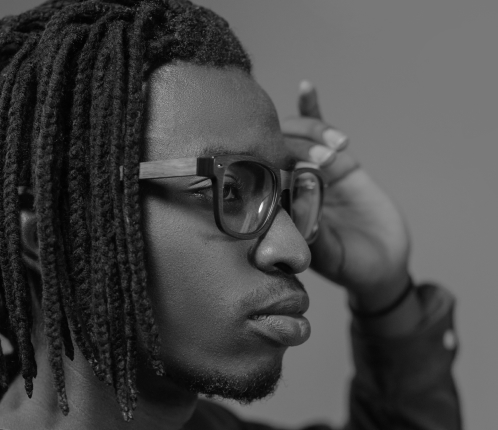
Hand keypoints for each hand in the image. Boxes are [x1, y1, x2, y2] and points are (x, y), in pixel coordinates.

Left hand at [282, 82, 410, 311]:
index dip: (265, 164)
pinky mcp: (338, 164)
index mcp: (281, 210)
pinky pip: (321, 134)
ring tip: (338, 146)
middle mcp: (290, 188)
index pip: (263, 180)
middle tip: (324, 159)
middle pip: (278, 152)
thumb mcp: (334, 257)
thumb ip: (316, 234)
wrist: (384, 264)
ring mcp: (312, 173)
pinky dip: (313, 111)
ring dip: (314, 134)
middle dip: (296, 147)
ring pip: (299, 138)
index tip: (267, 156)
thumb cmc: (353, 267)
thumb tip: (300, 208)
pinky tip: (306, 87)